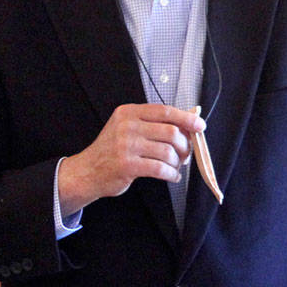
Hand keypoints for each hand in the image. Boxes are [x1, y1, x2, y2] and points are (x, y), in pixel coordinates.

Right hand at [57, 103, 206, 214]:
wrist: (86, 171)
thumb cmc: (113, 150)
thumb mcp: (128, 128)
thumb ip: (152, 123)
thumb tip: (188, 123)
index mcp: (129, 112)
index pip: (165, 111)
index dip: (186, 118)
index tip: (200, 126)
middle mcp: (127, 126)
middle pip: (171, 132)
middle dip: (185, 145)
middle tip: (186, 154)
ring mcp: (126, 146)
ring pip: (168, 152)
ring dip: (178, 162)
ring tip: (176, 166)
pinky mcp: (127, 165)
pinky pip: (160, 169)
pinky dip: (171, 174)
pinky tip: (172, 176)